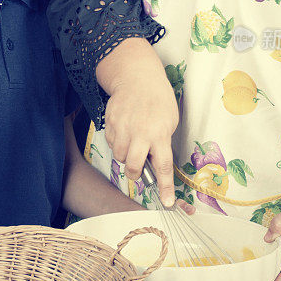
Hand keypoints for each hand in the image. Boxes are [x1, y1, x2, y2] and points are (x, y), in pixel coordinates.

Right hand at [103, 68, 178, 206]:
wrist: (137, 78)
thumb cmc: (158, 100)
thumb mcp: (169, 121)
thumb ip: (162, 142)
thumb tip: (155, 162)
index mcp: (160, 134)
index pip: (163, 167)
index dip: (165, 187)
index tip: (167, 202)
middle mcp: (141, 134)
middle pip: (134, 167)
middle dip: (136, 173)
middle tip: (139, 168)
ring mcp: (123, 129)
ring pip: (120, 157)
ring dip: (126, 156)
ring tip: (133, 143)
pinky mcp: (110, 124)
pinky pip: (111, 144)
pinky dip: (117, 143)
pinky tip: (124, 132)